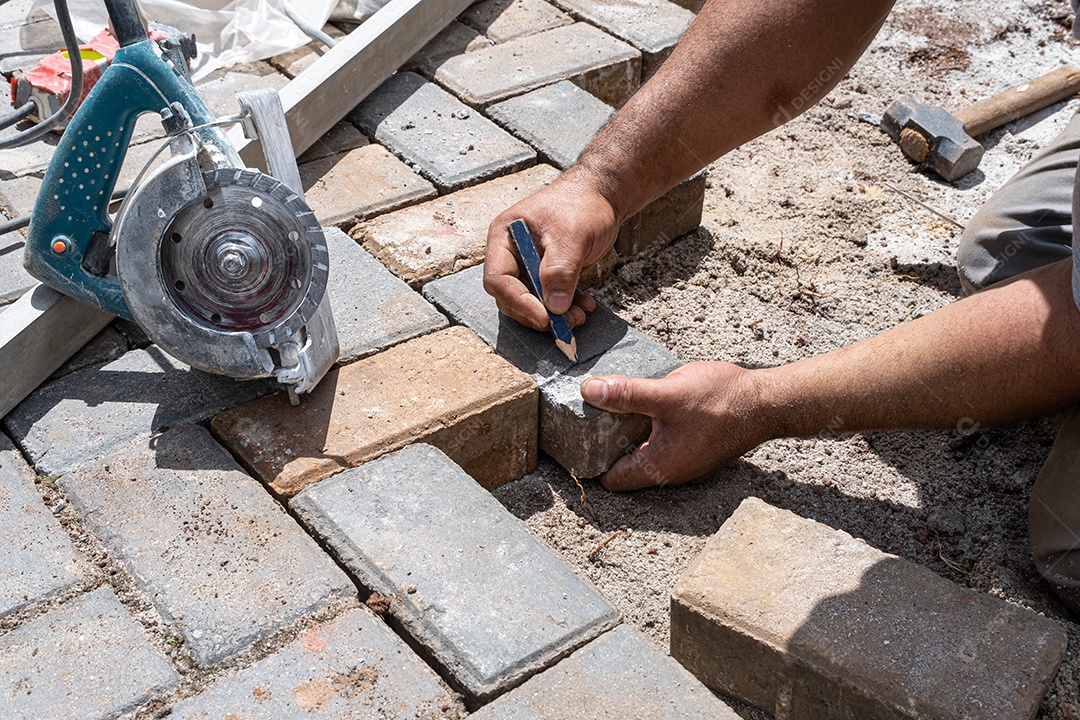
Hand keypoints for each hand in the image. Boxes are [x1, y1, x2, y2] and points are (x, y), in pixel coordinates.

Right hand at [484, 169, 618, 330]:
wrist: (602, 196)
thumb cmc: (581, 204)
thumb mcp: (571, 235)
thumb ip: (560, 270)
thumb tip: (553, 306)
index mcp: (505, 237)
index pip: (498, 279)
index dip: (518, 302)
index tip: (543, 317)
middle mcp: (512, 253)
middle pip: (511, 296)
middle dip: (536, 312)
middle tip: (564, 323)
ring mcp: (528, 265)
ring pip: (531, 301)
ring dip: (554, 315)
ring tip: (578, 317)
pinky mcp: (546, 274)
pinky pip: (549, 298)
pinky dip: (565, 307)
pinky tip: (584, 306)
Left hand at [580, 362, 768, 490]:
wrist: (769, 402)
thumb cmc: (723, 401)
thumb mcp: (667, 393)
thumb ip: (627, 394)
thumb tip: (589, 391)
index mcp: (660, 468)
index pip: (611, 479)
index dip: (590, 460)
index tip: (576, 436)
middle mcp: (672, 472)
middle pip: (625, 466)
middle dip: (607, 443)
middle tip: (591, 415)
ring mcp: (685, 461)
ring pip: (645, 452)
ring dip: (630, 433)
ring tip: (616, 404)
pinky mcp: (695, 447)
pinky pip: (663, 442)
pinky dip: (651, 427)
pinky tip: (649, 402)